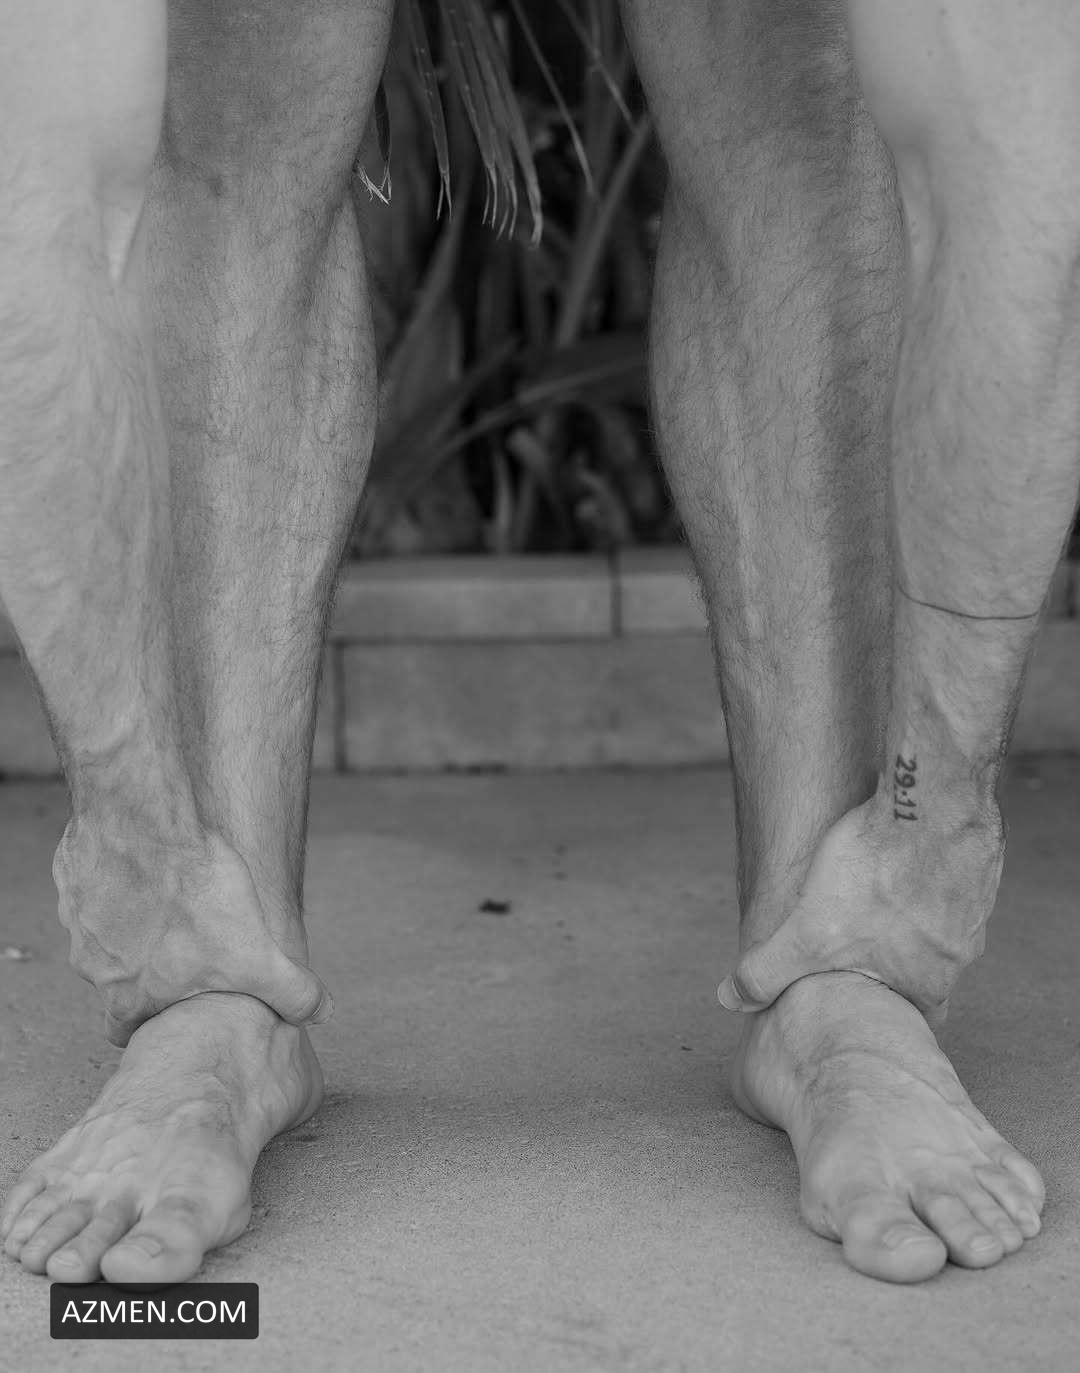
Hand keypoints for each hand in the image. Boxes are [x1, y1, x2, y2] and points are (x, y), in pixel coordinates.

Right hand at [53, 820, 332, 1045]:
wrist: (148, 819)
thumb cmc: (197, 895)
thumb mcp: (258, 956)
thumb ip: (293, 993)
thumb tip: (322, 1013)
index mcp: (125, 995)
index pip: (126, 1031)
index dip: (154, 1022)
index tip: (179, 1006)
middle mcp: (90, 965)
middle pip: (115, 980)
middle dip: (146, 968)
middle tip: (184, 945)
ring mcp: (75, 917)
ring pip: (103, 932)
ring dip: (133, 920)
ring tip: (176, 896)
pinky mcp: (73, 872)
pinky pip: (93, 884)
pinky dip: (120, 877)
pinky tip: (154, 859)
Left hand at [717, 797, 1003, 1031]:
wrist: (928, 804)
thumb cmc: (872, 873)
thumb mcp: (806, 934)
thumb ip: (767, 973)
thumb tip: (730, 999)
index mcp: (929, 983)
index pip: (917, 1018)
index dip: (887, 1011)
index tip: (861, 999)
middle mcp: (961, 955)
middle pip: (930, 974)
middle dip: (897, 967)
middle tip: (859, 949)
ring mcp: (975, 910)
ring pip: (940, 929)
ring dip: (910, 919)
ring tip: (870, 898)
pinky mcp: (977, 868)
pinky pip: (950, 884)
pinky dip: (924, 877)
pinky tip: (894, 857)